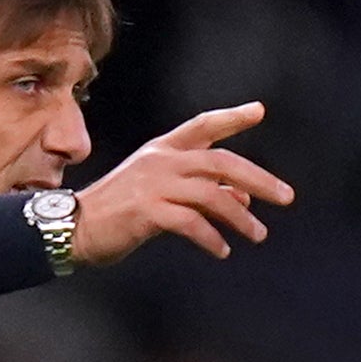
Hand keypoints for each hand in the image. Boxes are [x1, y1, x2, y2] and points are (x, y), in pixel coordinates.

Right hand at [70, 102, 295, 263]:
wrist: (74, 227)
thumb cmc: (118, 211)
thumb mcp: (160, 192)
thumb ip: (200, 191)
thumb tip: (242, 198)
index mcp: (163, 150)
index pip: (203, 126)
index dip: (232, 118)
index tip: (259, 111)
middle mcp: (161, 161)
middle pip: (221, 162)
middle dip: (259, 178)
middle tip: (286, 197)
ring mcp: (154, 185)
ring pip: (212, 195)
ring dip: (240, 217)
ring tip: (258, 235)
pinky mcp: (148, 212)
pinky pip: (191, 224)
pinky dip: (212, 238)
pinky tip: (222, 250)